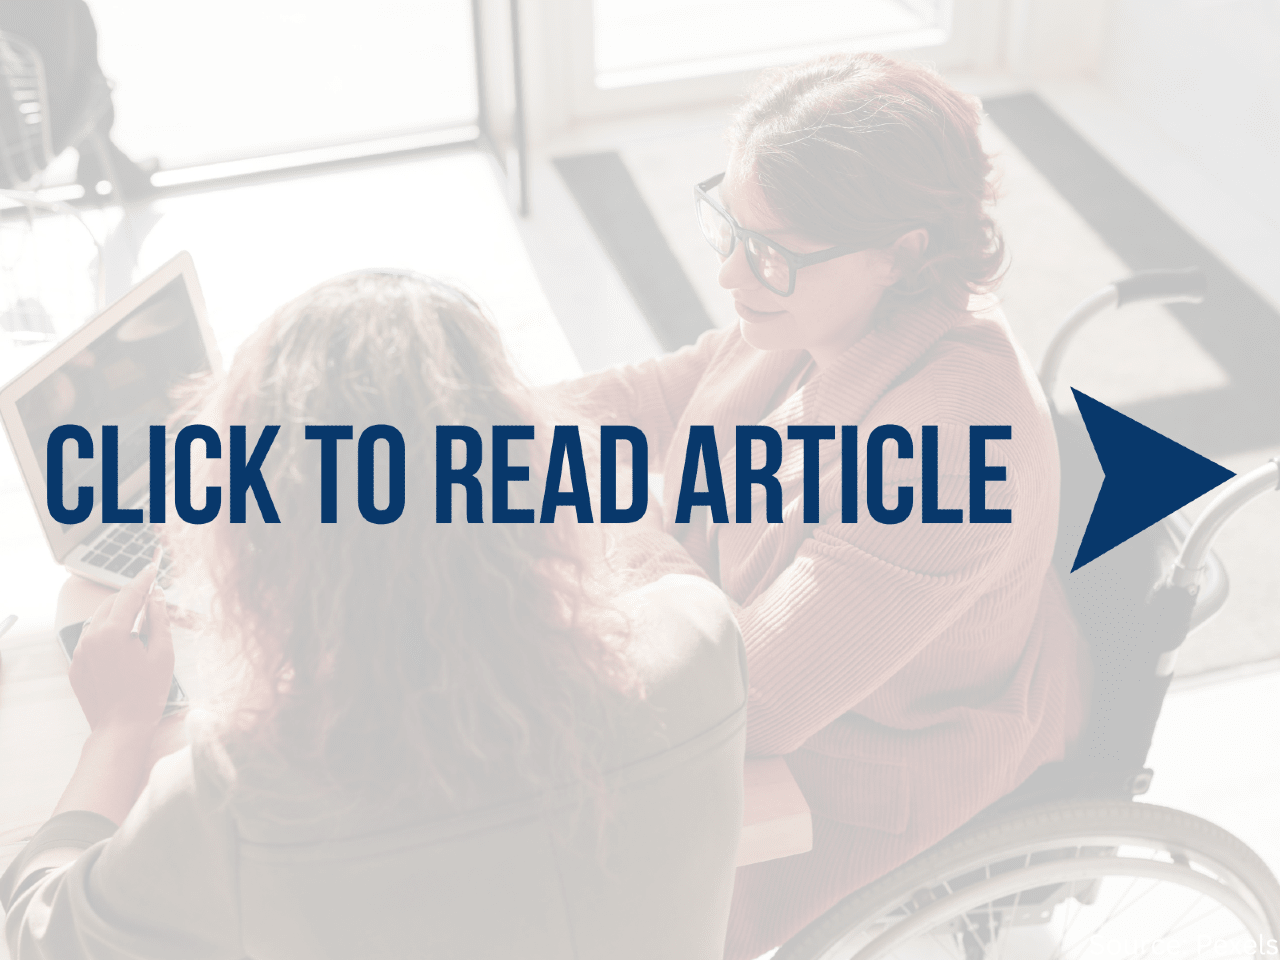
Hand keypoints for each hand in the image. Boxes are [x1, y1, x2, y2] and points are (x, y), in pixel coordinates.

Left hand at [69, 562, 173, 732]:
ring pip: (98, 620)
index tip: (152, 568)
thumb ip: (159, 620)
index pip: (129, 595)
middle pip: (111, 604)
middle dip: (130, 597)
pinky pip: (91, 640)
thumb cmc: (147, 694)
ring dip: (117, 615)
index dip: (143, 580)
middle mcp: (90, 638)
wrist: (120, 729)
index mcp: (113, 632)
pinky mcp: (76, 666)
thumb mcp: (163, 653)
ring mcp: (80, 652)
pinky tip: (123, 646)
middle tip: (151, 598)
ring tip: (138, 625)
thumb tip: (156, 596)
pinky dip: (107, 634)